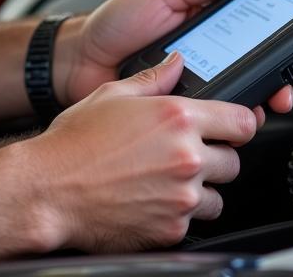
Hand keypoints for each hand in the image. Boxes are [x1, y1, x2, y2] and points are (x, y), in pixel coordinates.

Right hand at [26, 51, 257, 251]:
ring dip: (200, 188)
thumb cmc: (74, 143)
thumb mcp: (111, 95)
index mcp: (176, 118)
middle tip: (184, 153)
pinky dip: (179, 214)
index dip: (239, 123)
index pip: (243, 122)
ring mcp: (181, 197)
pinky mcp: (172, 229)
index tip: (230, 127)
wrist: (48, 190)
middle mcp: (186, 157)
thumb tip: (175, 63)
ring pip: (218, 196)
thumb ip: (152, 78)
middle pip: (234, 161)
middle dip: (215, 156)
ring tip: (165, 179)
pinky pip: (194, 222)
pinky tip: (151, 199)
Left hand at [56, 0, 292, 120]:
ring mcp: (192, 87)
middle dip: (273, 84)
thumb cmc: (116, 21)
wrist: (80, 60)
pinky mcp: (177, 112)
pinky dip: (218, 123)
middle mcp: (204, 58)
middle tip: (280, 91)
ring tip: (254, 107)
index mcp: (205, 26)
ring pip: (233, 101)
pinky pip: (206, 119)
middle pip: (251, 74)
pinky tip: (221, 121)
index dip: (276, 46)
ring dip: (249, 106)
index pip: (252, 35)